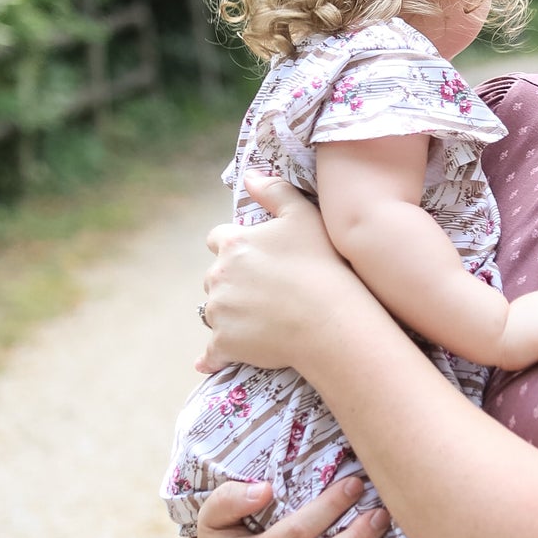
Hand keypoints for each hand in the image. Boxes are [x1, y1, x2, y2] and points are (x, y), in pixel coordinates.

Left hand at [197, 173, 352, 374]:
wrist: (329, 321)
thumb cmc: (321, 266)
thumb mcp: (304, 216)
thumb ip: (274, 191)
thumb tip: (249, 175)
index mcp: (234, 243)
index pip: (218, 239)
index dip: (235, 247)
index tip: (255, 259)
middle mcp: (218, 276)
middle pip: (215, 277)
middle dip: (232, 282)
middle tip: (264, 291)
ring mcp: (219, 312)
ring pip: (215, 311)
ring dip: (229, 314)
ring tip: (260, 321)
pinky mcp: (225, 344)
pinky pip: (211, 353)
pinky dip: (212, 357)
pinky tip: (209, 363)